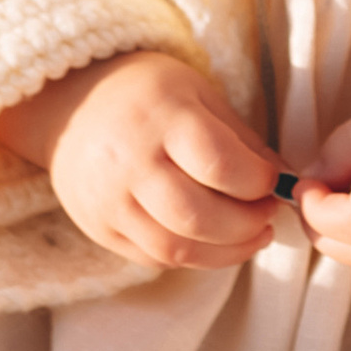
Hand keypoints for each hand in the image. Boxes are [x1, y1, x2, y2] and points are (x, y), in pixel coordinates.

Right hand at [0, 50, 277, 271]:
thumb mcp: (198, 94)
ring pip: (176, 248)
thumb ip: (240, 139)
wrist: (69, 103)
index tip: (274, 182)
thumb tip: (282, 179)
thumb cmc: (146, 93)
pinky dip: (193, 256)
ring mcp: (109, 200)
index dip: (258, 183)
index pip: (219, 165)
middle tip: (267, 215)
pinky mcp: (97, 227)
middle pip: (199, 217)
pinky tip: (213, 241)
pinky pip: (153, 257)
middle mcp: (130, 161)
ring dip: (226, 252)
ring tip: (250, 236)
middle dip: (247, 225)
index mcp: (161, 117)